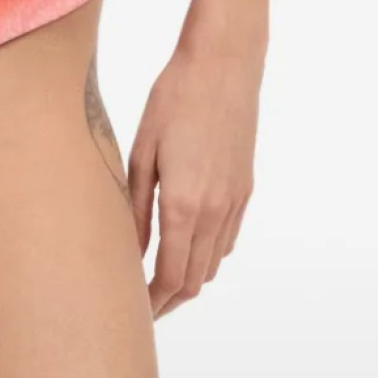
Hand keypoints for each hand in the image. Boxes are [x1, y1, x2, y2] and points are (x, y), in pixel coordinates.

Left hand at [127, 37, 260, 318]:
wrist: (224, 64)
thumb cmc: (174, 98)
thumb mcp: (142, 151)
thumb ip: (137, 207)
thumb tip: (132, 250)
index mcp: (184, 205)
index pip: (170, 277)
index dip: (152, 303)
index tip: (133, 313)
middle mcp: (216, 211)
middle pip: (194, 279)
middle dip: (168, 300)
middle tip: (141, 307)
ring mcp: (235, 201)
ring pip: (213, 263)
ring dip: (188, 278)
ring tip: (158, 280)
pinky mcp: (245, 188)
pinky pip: (227, 239)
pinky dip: (207, 254)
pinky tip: (187, 245)